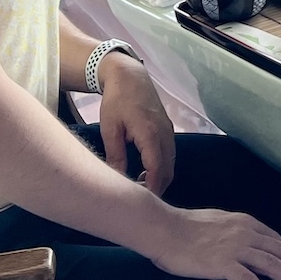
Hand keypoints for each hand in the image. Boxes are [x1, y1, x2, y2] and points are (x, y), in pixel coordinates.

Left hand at [97, 54, 175, 196]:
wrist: (130, 76)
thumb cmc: (117, 100)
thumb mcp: (110, 129)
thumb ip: (116, 156)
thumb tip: (117, 180)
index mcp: (150, 134)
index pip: (157, 170)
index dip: (152, 189)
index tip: (141, 203)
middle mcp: (164, 134)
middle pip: (168, 170)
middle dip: (157, 187)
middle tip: (139, 200)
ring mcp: (169, 131)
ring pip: (170, 163)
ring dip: (159, 177)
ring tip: (139, 187)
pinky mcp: (167, 129)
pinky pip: (169, 153)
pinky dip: (161, 166)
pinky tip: (145, 171)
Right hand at [148, 206, 280, 279]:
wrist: (163, 229)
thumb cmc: (183, 227)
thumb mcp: (217, 222)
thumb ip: (234, 231)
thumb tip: (243, 241)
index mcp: (244, 222)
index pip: (275, 240)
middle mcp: (244, 233)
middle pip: (278, 252)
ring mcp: (234, 249)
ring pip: (270, 265)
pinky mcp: (221, 264)